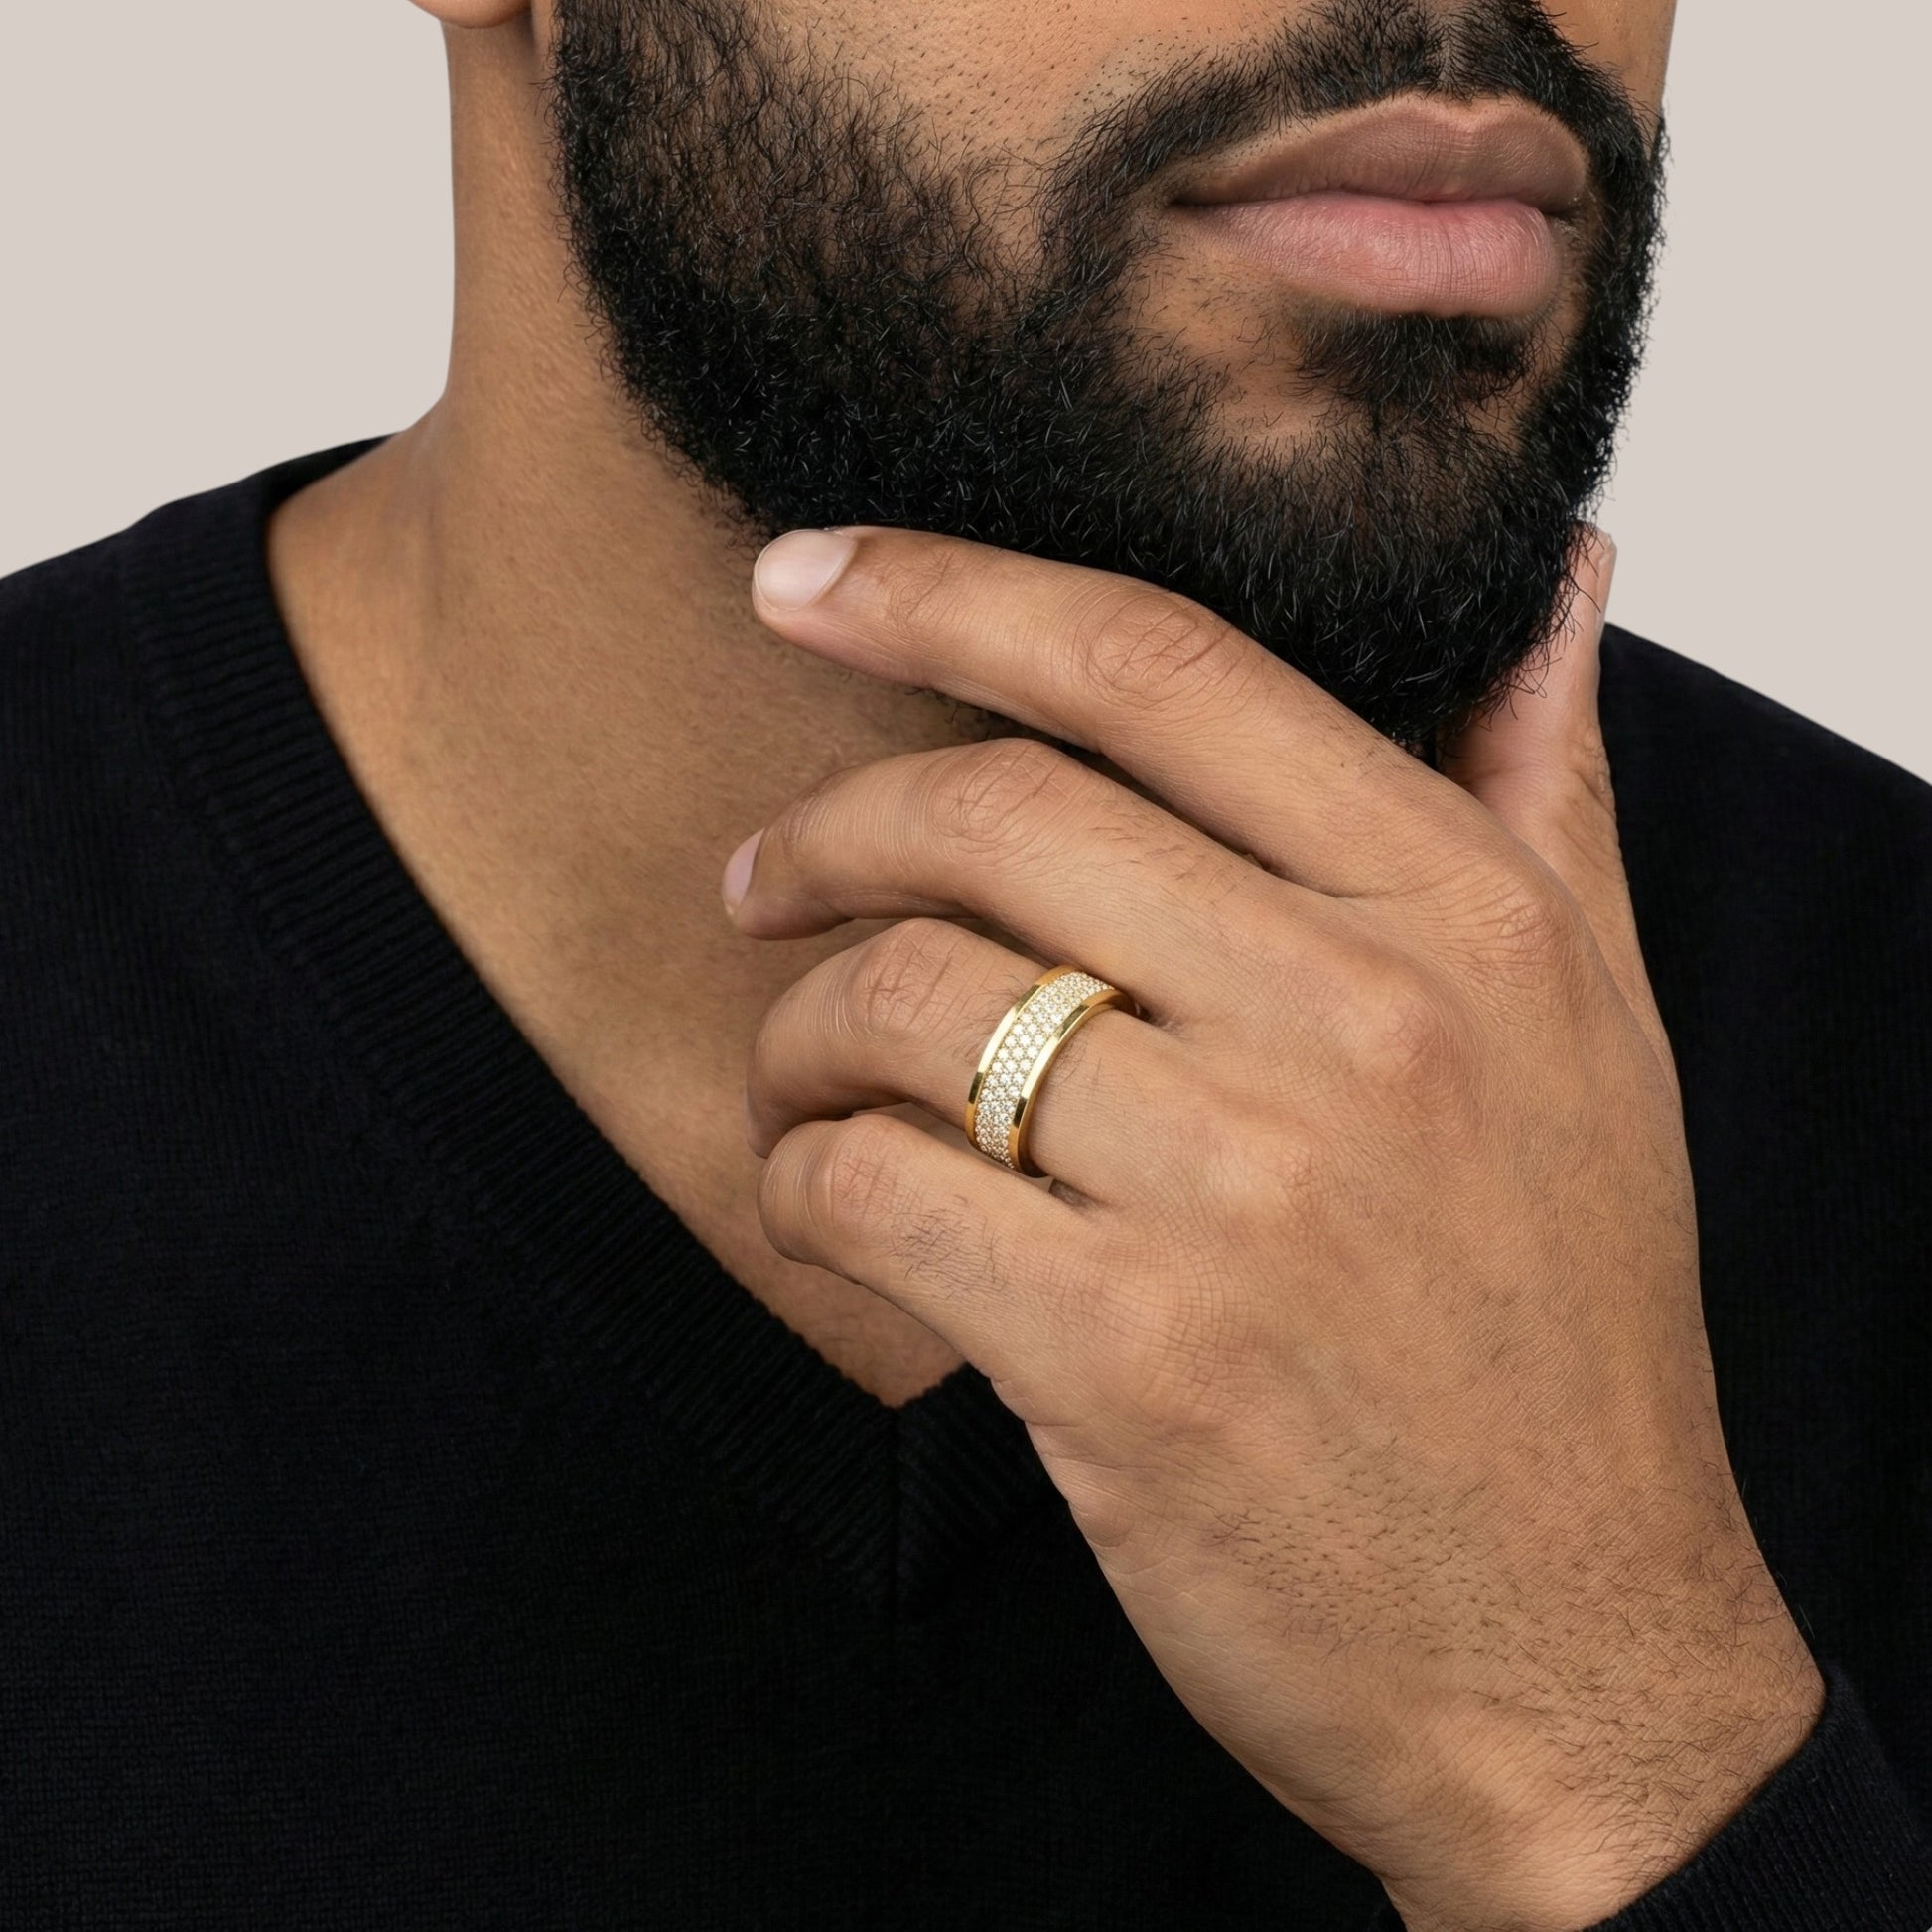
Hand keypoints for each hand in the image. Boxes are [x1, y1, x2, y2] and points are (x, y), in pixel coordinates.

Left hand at [727, 526, 1823, 1930]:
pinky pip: (865, 1186)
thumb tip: (1548, 578)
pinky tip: (827, 1196)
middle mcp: (1363, 1024)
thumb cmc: (1560, 1333)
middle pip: (995, 812)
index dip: (948, 590)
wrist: (1569, 1648)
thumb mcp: (1598, 1033)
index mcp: (1468, 918)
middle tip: (764, 875)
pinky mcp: (1122, 1356)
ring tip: (803, 1070)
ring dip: (799, 1026)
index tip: (809, 577)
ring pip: (904, 999)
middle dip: (829, 828)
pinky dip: (797, 1175)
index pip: (1160, 666)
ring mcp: (1240, 1190)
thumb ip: (1542, 791)